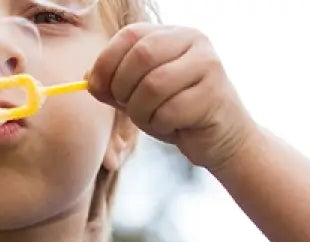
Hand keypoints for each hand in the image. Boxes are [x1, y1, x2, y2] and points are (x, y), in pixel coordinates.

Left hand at [87, 24, 259, 174]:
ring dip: (141, 112)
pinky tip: (172, 127)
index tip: (98, 87)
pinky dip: (160, 125)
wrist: (221, 138)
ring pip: (153, 85)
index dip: (107, 61)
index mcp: (172, 34)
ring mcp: (207, 65)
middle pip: (141, 56)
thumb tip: (88, 78)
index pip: (130, 35)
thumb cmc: (178, 114)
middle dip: (123, 88)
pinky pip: (170, 111)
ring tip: (152, 119)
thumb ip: (115, 85)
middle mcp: (193, 40)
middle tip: (127, 106)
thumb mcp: (140, 96)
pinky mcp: (213, 94)